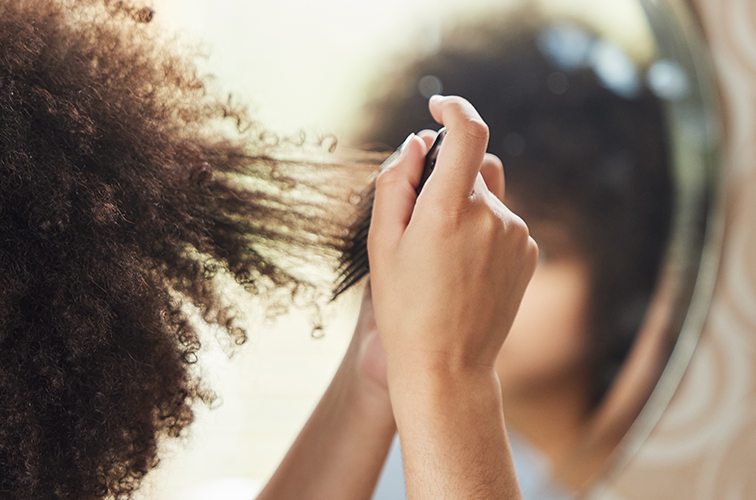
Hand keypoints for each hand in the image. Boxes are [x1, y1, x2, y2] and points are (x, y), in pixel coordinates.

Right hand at [368, 95, 537, 380]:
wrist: (447, 366)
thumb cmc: (404, 307)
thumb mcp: (381, 243)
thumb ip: (396, 183)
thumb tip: (418, 144)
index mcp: (448, 210)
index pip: (468, 132)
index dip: (454, 109)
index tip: (438, 107)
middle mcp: (490, 216)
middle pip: (471, 167)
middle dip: (444, 177)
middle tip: (418, 223)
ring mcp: (516, 234)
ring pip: (487, 194)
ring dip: (464, 204)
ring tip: (441, 254)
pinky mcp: (529, 252)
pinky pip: (502, 220)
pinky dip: (482, 228)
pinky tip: (463, 269)